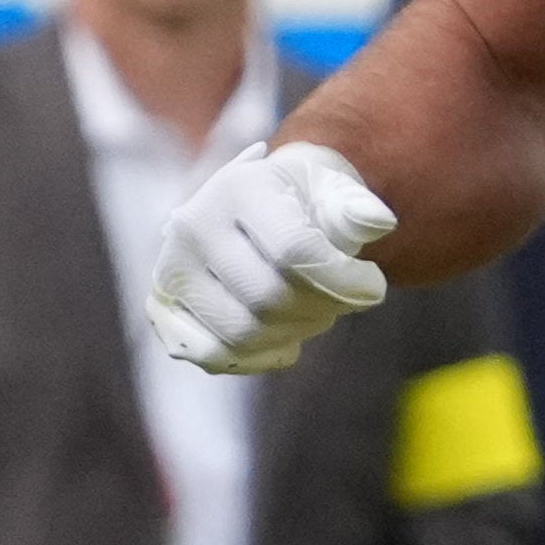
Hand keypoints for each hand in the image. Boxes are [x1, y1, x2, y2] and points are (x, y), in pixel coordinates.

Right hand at [150, 140, 397, 370]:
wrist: (260, 207)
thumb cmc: (305, 201)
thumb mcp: (334, 189)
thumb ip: (357, 208)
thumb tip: (378, 221)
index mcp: (238, 187)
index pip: (294, 252)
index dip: (344, 282)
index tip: (373, 285)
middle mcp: (194, 225)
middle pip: (269, 299)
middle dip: (323, 309)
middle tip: (344, 298)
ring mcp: (172, 268)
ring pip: (244, 334)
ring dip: (296, 333)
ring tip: (315, 310)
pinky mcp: (167, 306)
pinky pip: (214, 355)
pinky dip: (259, 357)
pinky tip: (285, 339)